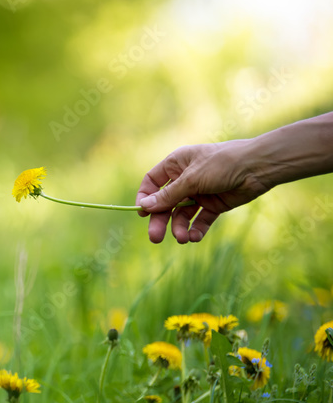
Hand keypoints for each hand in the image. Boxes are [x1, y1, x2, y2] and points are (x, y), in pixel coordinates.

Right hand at [135, 142, 270, 243]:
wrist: (258, 167)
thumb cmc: (223, 164)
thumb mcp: (192, 179)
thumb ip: (168, 196)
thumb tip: (144, 207)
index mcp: (176, 165)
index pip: (152, 183)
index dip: (145, 198)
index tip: (142, 213)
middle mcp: (185, 179)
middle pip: (165, 203)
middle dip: (161, 220)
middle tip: (155, 238)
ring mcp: (199, 193)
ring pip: (181, 215)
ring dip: (179, 228)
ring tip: (183, 239)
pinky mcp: (214, 205)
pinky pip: (200, 220)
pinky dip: (196, 230)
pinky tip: (194, 237)